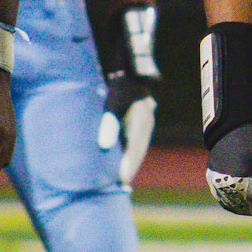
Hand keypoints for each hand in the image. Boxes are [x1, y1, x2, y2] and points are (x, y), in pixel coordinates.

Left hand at [97, 5, 160, 185]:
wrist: (131, 65)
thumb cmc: (121, 85)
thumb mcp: (114, 103)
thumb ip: (109, 123)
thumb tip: (104, 146)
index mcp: (143, 125)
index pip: (135, 152)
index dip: (127, 168)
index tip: (121, 183)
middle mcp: (146, 126)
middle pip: (137, 151)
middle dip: (128, 167)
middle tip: (120, 186)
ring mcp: (144, 122)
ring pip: (136, 146)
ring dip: (128, 159)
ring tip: (118, 176)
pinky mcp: (138, 119)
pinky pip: (133, 139)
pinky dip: (126, 149)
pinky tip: (118, 155)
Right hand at [206, 119, 251, 217]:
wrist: (233, 122)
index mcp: (235, 179)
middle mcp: (221, 184)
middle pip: (249, 205)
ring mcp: (214, 184)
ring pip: (236, 206)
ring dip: (248, 198)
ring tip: (251, 174)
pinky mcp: (212, 181)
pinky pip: (226, 199)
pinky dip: (237, 199)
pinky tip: (245, 189)